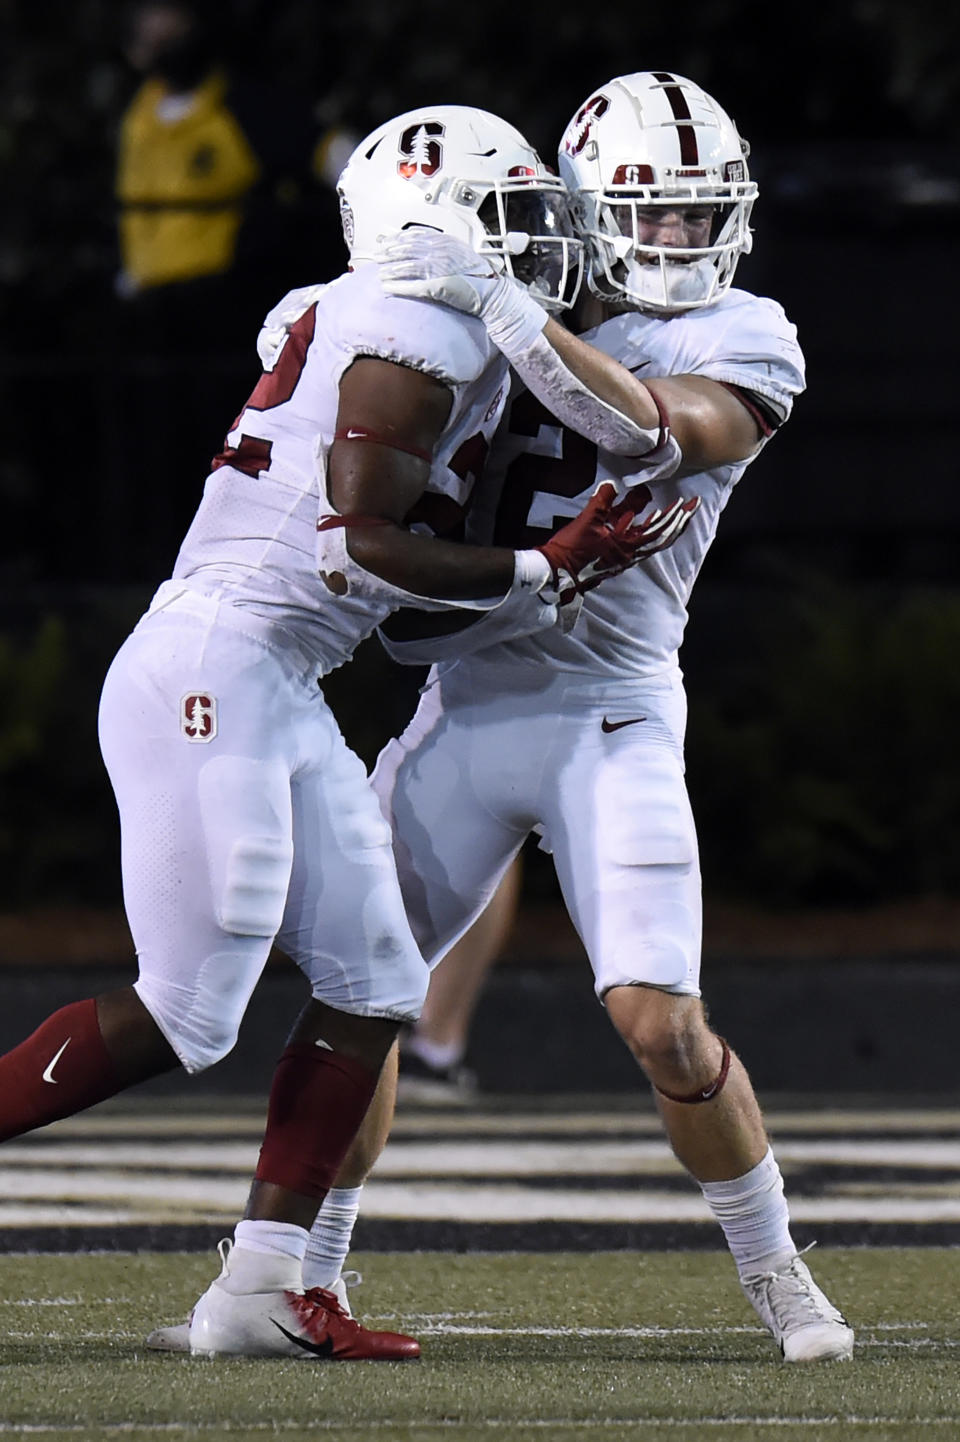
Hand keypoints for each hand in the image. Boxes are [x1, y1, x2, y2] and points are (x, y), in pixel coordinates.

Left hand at [376, 231, 503, 315]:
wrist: (493, 292)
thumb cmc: (478, 276)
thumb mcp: (459, 253)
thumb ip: (442, 247)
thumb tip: (425, 246)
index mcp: (446, 241)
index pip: (415, 235)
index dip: (397, 237)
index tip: (386, 240)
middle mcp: (441, 251)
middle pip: (407, 248)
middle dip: (389, 252)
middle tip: (377, 256)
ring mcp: (439, 268)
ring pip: (407, 266)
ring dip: (390, 270)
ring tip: (380, 274)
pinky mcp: (437, 285)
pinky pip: (412, 285)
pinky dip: (398, 286)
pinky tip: (388, 287)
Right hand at [537, 483, 700, 602]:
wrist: (556, 572)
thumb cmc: (571, 550)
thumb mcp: (587, 521)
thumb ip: (602, 501)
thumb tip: (612, 484)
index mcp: (627, 547)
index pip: (660, 531)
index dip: (675, 516)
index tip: (688, 503)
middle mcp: (630, 554)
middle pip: (662, 536)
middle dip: (679, 519)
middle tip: (693, 504)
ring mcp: (623, 556)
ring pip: (652, 539)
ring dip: (666, 524)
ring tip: (678, 509)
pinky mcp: (615, 555)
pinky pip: (638, 540)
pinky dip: (646, 527)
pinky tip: (648, 517)